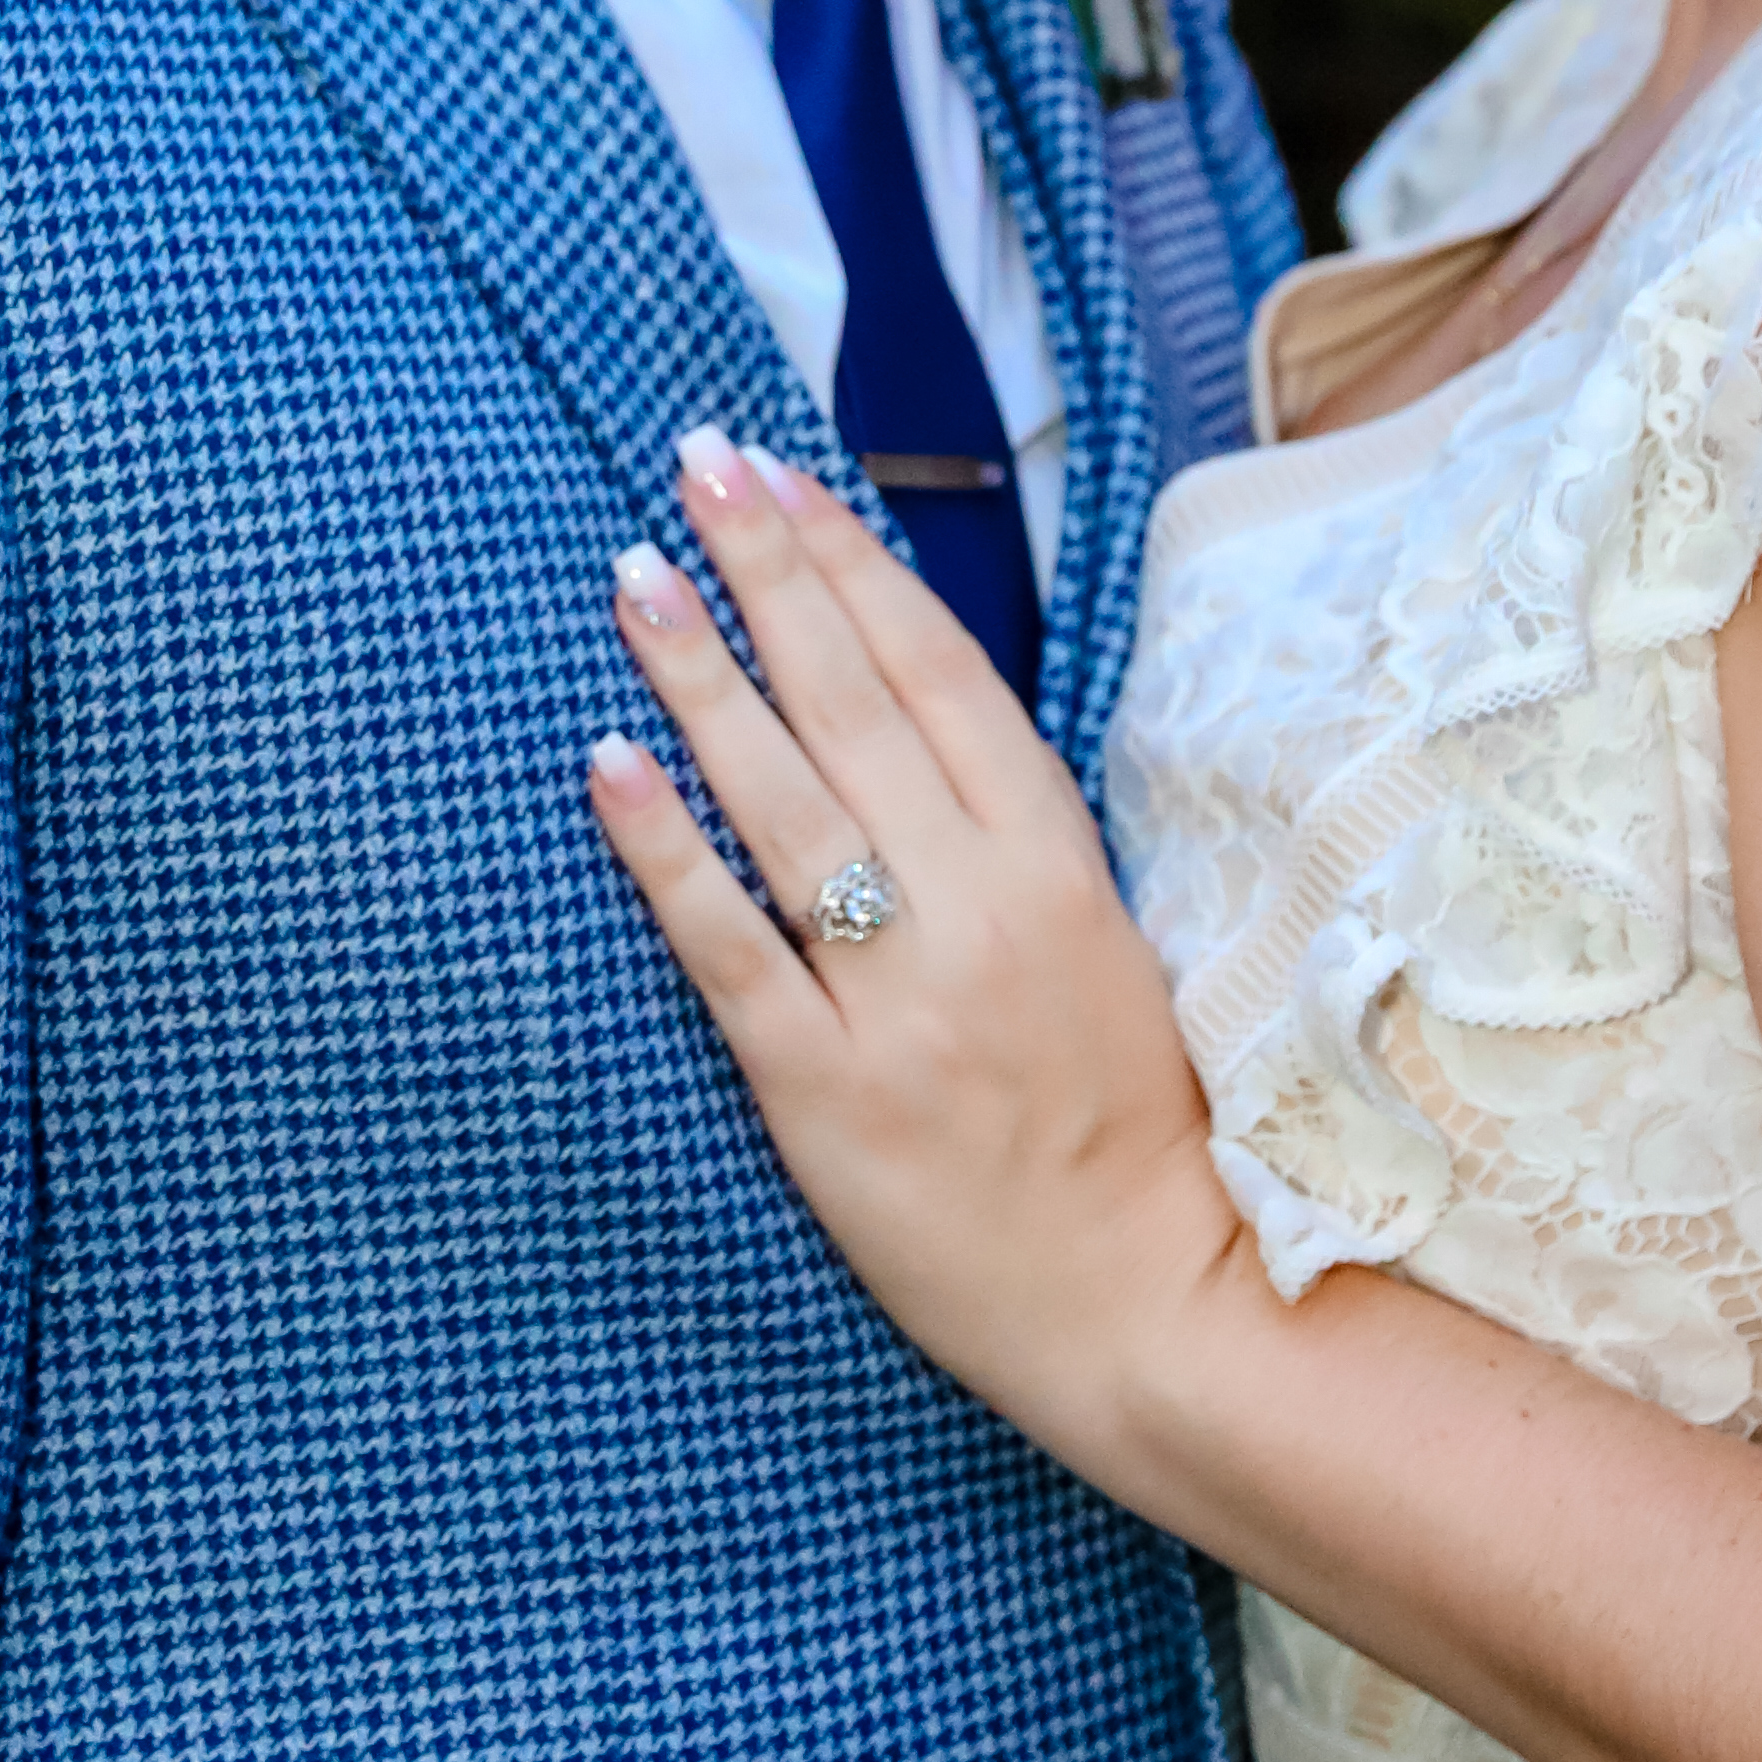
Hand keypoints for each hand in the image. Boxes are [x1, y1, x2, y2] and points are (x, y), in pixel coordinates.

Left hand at [589, 434, 1251, 1481]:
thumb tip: (906, 707)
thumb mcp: (1103, 940)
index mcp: (1057, 860)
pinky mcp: (830, 1092)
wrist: (1153, 1297)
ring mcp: (904, 998)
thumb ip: (1010, 834)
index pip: (938, 672)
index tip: (782, 476)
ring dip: (702, 676)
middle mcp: (981, 906)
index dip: (852, 564)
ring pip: (785, 802)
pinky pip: (732, 950)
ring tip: (632, 578)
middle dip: (765, 571)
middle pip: (853, 703)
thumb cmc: (1129, 1121)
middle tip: (691, 464)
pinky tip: (607, 765)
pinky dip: (666, 852)